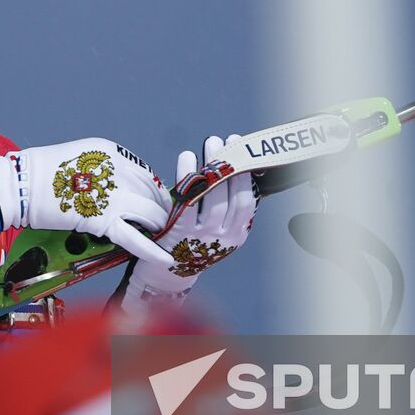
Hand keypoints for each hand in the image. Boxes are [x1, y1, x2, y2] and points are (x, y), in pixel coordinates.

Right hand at [0, 138, 173, 264]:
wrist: (21, 185)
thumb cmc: (43, 173)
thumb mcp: (80, 158)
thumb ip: (103, 170)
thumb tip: (118, 187)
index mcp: (111, 153)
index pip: (145, 175)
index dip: (153, 192)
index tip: (155, 202)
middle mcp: (117, 171)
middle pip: (152, 192)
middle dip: (159, 209)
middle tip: (161, 220)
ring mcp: (112, 195)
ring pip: (150, 213)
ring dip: (157, 225)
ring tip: (158, 234)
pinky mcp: (103, 220)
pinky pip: (134, 237)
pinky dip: (152, 250)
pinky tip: (165, 258)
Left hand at [120, 135, 255, 306]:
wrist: (167, 274)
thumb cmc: (194, 244)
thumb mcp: (219, 232)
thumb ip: (229, 209)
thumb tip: (239, 170)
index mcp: (237, 235)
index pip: (246, 201)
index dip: (245, 174)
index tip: (240, 152)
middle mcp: (222, 237)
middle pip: (230, 193)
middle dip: (228, 162)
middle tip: (222, 141)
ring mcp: (201, 236)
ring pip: (212, 193)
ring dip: (211, 163)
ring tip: (209, 143)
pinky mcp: (179, 232)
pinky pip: (187, 198)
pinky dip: (189, 174)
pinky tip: (187, 157)